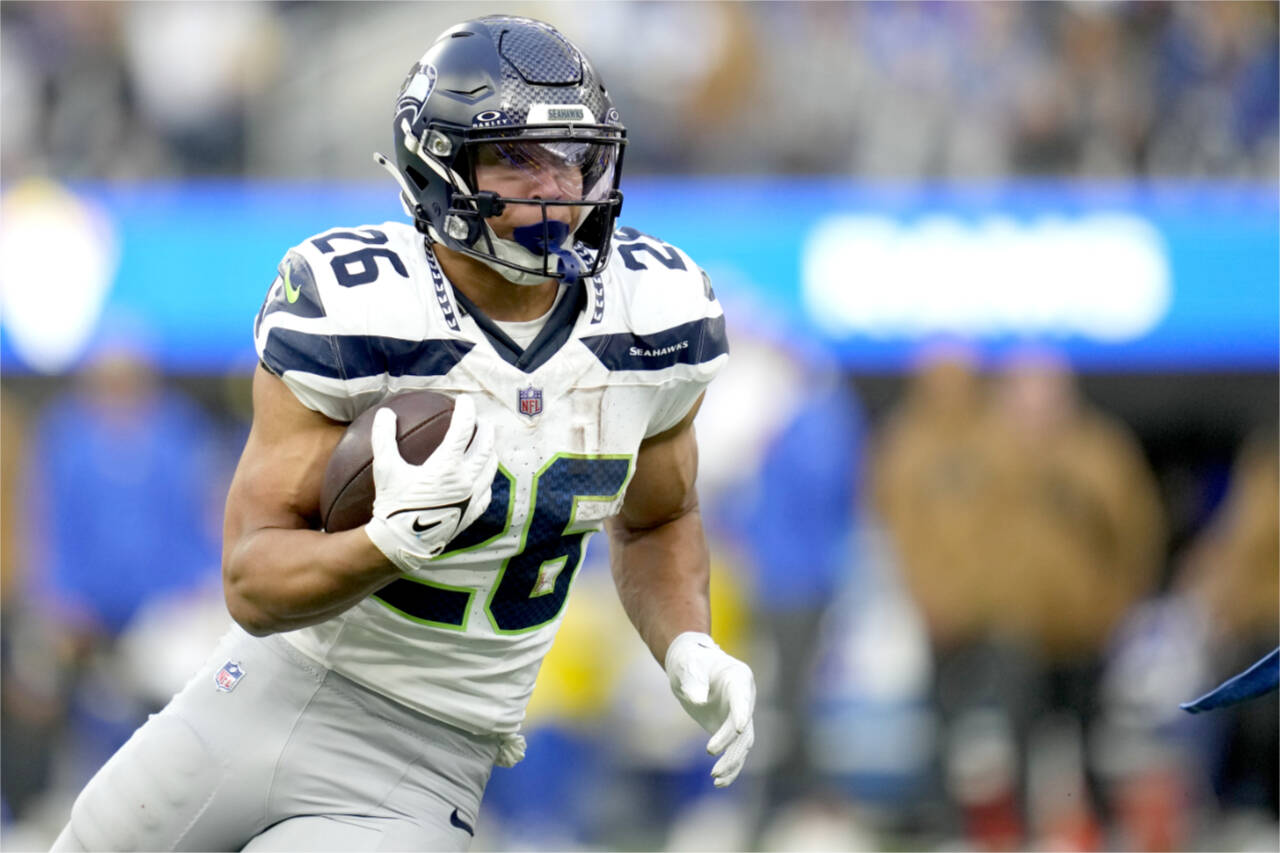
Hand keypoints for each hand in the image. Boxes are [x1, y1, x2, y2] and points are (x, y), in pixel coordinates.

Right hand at [364, 395, 497, 569]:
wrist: (402, 543)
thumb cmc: (392, 505)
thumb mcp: (385, 469)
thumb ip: (384, 438)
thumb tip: (385, 413)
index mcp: (446, 466)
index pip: (463, 429)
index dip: (466, 411)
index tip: (464, 401)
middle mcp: (466, 480)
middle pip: (485, 446)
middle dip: (485, 429)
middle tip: (480, 420)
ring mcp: (472, 498)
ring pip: (490, 467)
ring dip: (490, 451)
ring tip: (486, 443)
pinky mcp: (472, 513)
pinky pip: (488, 491)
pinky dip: (488, 478)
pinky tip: (483, 476)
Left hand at [664, 631, 755, 787]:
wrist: (689, 666)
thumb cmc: (689, 661)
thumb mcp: (687, 666)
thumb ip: (693, 681)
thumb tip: (698, 700)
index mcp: (739, 678)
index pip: (742, 699)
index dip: (742, 713)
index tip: (739, 727)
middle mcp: (745, 699)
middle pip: (744, 726)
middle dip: (730, 743)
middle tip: (710, 753)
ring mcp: (739, 715)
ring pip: (742, 744)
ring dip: (732, 761)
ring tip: (715, 778)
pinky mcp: (729, 729)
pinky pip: (735, 751)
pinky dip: (730, 767)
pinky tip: (719, 782)